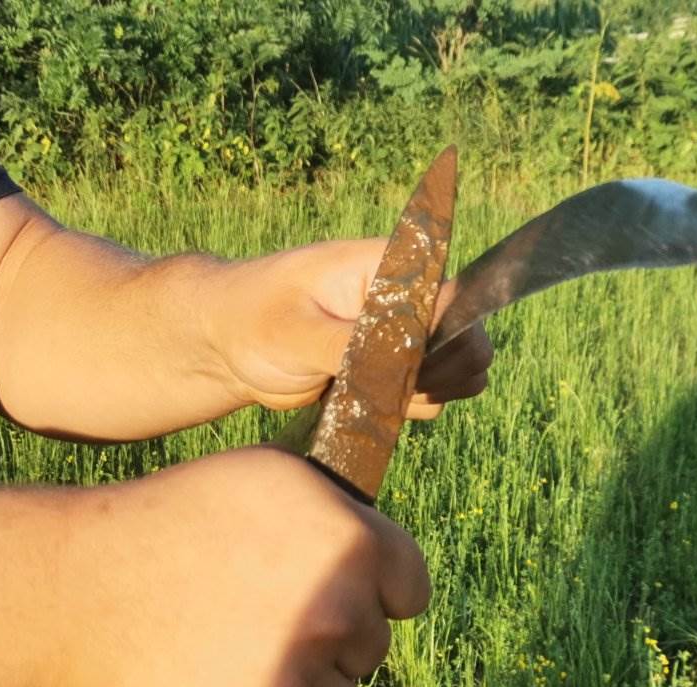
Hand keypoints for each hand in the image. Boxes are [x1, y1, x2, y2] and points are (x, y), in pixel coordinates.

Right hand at [68, 447, 428, 686]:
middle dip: (333, 632)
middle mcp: (339, 616)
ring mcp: (298, 683)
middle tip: (265, 610)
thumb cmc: (181, 516)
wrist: (84, 586)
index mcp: (355, 547)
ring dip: (301, 679)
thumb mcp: (272, 475)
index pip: (412, 591)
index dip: (379, 589)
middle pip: (372, 647)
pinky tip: (216, 677)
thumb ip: (342, 508)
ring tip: (236, 641)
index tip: (346, 590)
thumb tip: (381, 541)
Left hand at [208, 239, 493, 417]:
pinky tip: (367, 404)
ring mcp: (407, 338)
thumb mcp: (293, 331)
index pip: (453, 298)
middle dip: (439, 373)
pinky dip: (410, 409)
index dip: (443, 339)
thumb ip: (349, 344)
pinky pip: (432, 397)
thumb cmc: (253, 318)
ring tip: (366, 393)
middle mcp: (409, 300)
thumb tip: (400, 360)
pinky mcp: (397, 372)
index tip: (408, 366)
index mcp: (390, 267)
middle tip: (387, 386)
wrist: (228, 345)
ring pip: (457, 375)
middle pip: (469, 339)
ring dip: (423, 396)